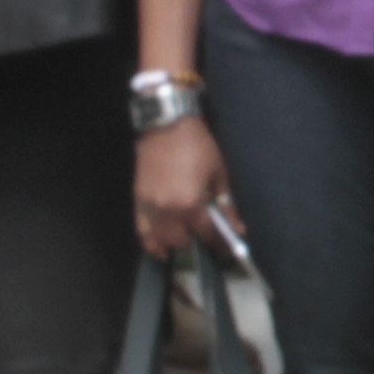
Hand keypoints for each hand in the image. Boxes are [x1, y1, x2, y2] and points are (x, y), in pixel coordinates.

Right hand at [132, 119, 236, 262]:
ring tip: (185, 239)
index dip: (221, 241)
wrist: (166, 124)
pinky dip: (151, 243)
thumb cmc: (197, 145)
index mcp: (190, 204)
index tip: (229, 243)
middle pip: (181, 242)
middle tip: (206, 234)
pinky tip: (160, 248)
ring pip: (160, 241)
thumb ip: (226, 203)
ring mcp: (149, 207)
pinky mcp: (138, 201)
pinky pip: (141, 231)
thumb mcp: (218, 172)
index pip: (207, 234)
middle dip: (196, 241)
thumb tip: (236, 226)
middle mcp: (167, 211)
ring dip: (174, 243)